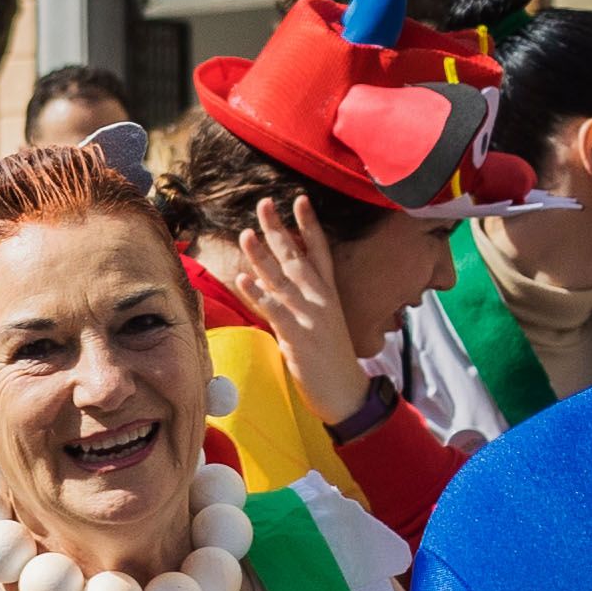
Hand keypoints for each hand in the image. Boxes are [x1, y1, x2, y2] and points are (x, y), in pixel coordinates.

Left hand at [225, 194, 372, 426]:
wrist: (347, 392)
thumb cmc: (330, 357)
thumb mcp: (319, 320)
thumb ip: (299, 298)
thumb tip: (273, 280)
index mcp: (328, 294)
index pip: (319, 251)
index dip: (309, 224)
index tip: (300, 199)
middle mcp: (320, 300)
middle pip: (297, 257)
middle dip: (279, 230)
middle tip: (263, 203)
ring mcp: (309, 317)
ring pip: (282, 280)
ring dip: (262, 256)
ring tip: (246, 233)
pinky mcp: (298, 337)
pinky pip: (275, 312)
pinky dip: (259, 295)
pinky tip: (244, 279)